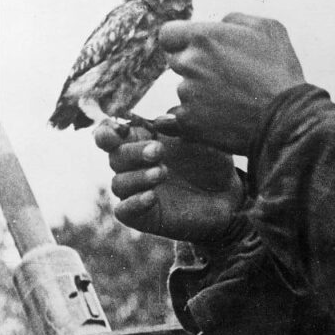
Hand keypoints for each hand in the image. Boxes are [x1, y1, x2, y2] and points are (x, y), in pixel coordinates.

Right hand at [94, 120, 245, 244]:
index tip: (117, 131)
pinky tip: (151, 196)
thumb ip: (180, 128)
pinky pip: (124, 211)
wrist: (228, 195)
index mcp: (142, 141)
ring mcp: (136, 191)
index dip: (107, 132)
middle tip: (157, 151)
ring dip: (138, 177)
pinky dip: (134, 203)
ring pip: (119, 183)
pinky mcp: (141, 216)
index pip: (112, 134)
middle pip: (115, 157)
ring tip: (162, 173)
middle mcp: (134, 166)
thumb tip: (163, 119)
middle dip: (133, 152)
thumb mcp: (200, 140)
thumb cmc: (211, 162)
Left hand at [160, 13, 305, 154]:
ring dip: (199, 92)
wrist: (286, 117)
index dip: (181, 40)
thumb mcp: (269, 28)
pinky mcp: (188, 121)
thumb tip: (220, 24)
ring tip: (231, 99)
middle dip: (195, 66)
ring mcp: (187, 94)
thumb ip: (235, 20)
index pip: (169, 34)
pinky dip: (198, 116)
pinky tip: (221, 117)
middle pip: (177, 61)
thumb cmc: (280, 71)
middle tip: (225, 76)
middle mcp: (190, 63)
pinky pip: (182, 116)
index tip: (196, 49)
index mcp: (204, 37)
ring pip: (184, 89)